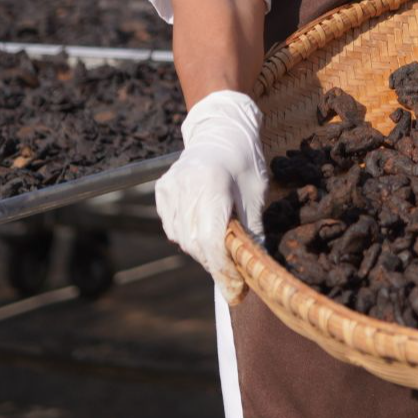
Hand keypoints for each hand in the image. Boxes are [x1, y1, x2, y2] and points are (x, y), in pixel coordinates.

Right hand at [154, 89, 267, 300]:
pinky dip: (188, 235)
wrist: (222, 129)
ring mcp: (169, 188)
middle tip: (234, 275)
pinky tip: (203, 227)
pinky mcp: (161, 190)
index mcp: (212, 183)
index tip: (236, 287)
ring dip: (202, 250)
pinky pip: (173, 227)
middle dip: (215, 263)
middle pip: (195, 243)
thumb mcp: (256, 192)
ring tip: (222, 248)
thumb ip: (251, 229)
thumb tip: (254, 267)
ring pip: (182, 238)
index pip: (211, 238)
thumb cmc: (245, 160)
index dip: (223, 267)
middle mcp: (185, 186)